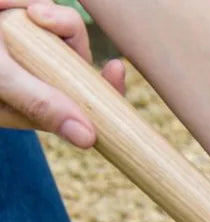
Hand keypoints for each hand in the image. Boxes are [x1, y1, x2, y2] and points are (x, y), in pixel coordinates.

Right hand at [0, 0, 124, 144]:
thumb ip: (39, 104)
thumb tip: (88, 139)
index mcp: (32, 103)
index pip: (83, 102)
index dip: (106, 91)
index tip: (117, 69)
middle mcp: (34, 73)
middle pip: (75, 54)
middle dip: (66, 31)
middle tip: (41, 15)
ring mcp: (25, 42)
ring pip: (57, 22)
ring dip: (37, 11)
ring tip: (4, 8)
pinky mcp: (19, 15)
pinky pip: (36, 2)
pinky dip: (21, 0)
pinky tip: (2, 4)